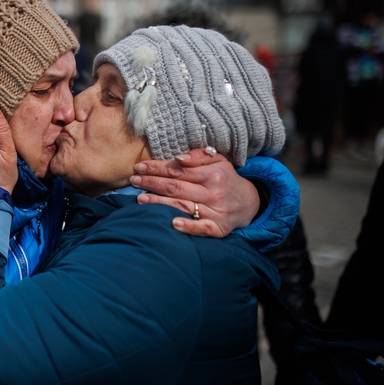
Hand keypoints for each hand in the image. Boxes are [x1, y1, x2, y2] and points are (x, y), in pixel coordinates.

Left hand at [129, 148, 259, 237]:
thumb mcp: (218, 160)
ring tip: (140, 199)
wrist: (250, 202)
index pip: (178, 171)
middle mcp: (213, 193)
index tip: (140, 167)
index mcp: (212, 174)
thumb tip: (178, 158)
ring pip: (182, 206)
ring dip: (159, 202)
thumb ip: (198, 156)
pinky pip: (201, 228)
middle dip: (152, 183)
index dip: (157, 168)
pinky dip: (188, 226)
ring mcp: (216, 212)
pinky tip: (172, 223)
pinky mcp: (219, 228)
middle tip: (134, 180)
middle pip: (176, 188)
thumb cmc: (225, 178)